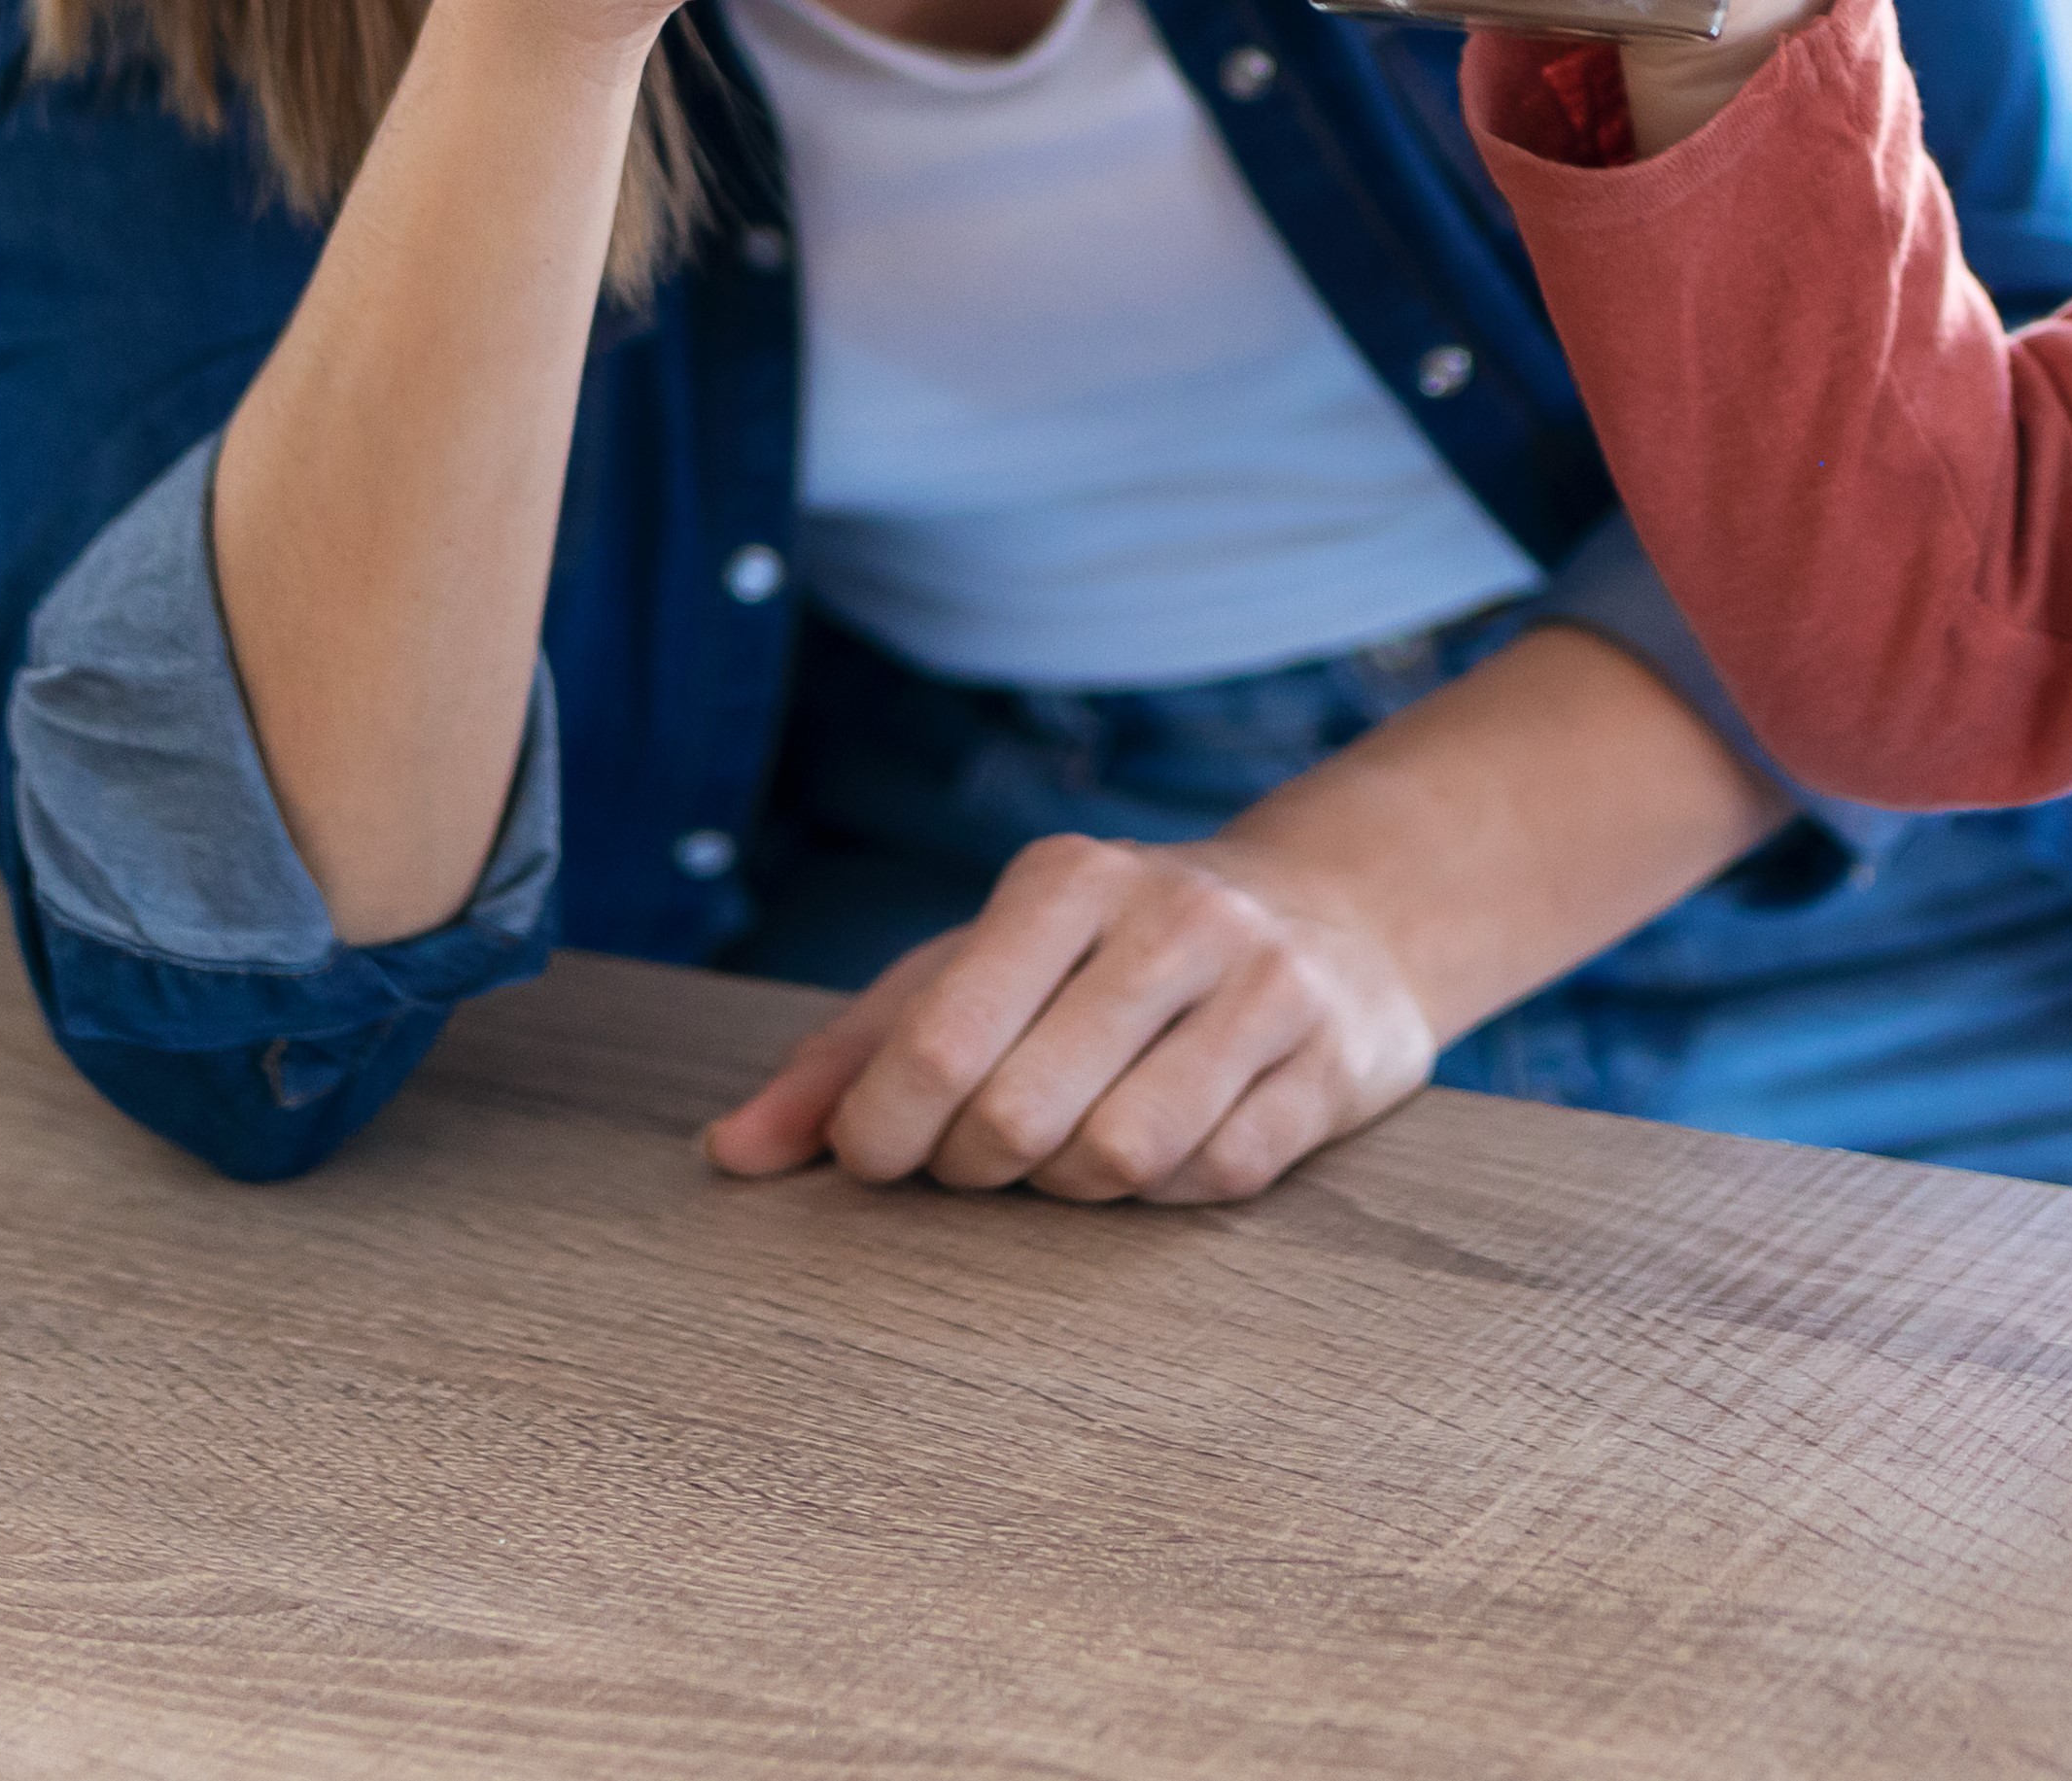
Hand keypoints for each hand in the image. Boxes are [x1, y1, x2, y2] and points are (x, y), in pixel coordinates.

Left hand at [698, 827, 1435, 1204]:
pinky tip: (1172, 1142)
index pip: (938, 1040)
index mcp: (1067, 880)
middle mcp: (1175, 916)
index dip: (884, 1132)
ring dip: (1073, 1186)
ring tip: (1076, 1146)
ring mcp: (1267, 986)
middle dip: (979, 1166)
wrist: (1341, 910)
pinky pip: (1218, 1176)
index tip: (880, 1156)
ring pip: (1120, 1156)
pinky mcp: (1333, 1061)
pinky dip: (1169, 1190)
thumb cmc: (1112, 958)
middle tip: (986, 1153)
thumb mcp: (981, 965)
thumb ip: (851, 1054)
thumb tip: (729, 1154)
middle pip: (1020, 1115)